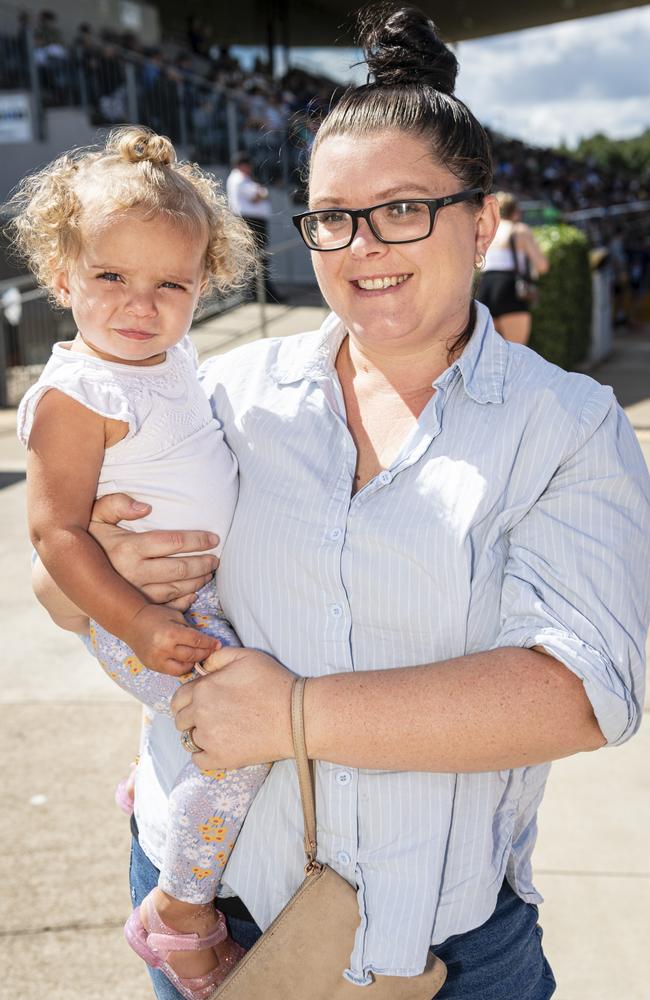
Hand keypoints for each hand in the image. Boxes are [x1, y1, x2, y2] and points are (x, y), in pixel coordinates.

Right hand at [89, 493, 219, 610]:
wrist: (72, 575)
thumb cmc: (90, 539)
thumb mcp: (95, 515)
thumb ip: (116, 504)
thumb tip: (145, 508)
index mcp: (127, 548)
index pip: (172, 543)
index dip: (197, 540)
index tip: (214, 538)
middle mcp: (132, 574)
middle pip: (179, 569)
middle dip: (203, 563)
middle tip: (216, 558)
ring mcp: (135, 594)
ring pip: (177, 590)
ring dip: (198, 581)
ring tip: (210, 572)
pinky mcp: (136, 608)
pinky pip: (167, 607)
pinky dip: (185, 601)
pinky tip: (194, 592)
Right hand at [123, 604, 220, 675]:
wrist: (130, 623)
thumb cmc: (154, 615)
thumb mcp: (174, 614)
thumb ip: (190, 626)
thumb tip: (204, 637)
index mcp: (171, 633)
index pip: (196, 641)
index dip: (209, 643)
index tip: (218, 644)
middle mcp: (164, 649)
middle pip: (192, 655)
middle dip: (205, 653)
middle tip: (212, 650)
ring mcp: (158, 660)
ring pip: (184, 667)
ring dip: (194, 662)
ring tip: (199, 656)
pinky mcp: (153, 666)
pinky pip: (172, 672)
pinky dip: (182, 668)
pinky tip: (187, 661)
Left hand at [172, 647, 294, 767]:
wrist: (296, 716)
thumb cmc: (274, 683)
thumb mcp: (246, 656)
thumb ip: (218, 657)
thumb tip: (201, 666)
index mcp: (203, 689)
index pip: (178, 698)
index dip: (188, 699)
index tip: (200, 702)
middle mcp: (200, 714)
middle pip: (180, 720)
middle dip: (191, 717)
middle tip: (211, 716)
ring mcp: (209, 739)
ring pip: (188, 740)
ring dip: (199, 735)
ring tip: (220, 731)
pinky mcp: (219, 759)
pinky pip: (198, 760)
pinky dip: (205, 754)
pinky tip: (221, 746)